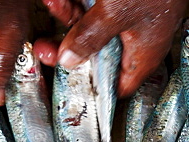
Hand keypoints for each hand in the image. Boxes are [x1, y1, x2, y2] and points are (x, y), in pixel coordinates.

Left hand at [33, 0, 186, 96]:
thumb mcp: (115, 14)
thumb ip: (90, 38)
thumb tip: (69, 59)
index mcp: (142, 55)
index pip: (118, 86)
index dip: (94, 86)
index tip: (69, 81)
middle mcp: (137, 39)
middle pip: (96, 53)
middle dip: (68, 44)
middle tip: (46, 46)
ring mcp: (130, 17)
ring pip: (91, 25)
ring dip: (68, 15)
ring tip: (53, 3)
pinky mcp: (124, 0)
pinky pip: (95, 7)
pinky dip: (77, 2)